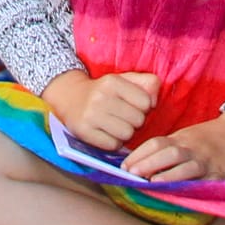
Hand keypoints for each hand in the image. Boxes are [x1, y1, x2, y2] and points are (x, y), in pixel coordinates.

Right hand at [41, 69, 158, 150]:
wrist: (70, 97)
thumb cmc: (105, 91)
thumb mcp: (126, 79)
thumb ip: (148, 83)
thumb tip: (154, 102)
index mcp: (112, 82)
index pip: (146, 102)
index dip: (143, 106)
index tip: (133, 105)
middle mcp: (100, 97)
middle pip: (138, 120)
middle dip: (135, 121)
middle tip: (124, 117)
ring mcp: (91, 115)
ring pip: (127, 134)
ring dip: (125, 133)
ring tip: (116, 125)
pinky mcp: (84, 132)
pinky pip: (113, 145)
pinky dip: (113, 142)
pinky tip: (107, 133)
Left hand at [124, 114, 224, 181]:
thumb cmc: (207, 138)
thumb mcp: (185, 137)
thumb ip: (165, 148)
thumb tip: (137, 162)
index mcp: (181, 139)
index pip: (156, 144)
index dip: (139, 154)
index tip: (124, 165)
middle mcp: (193, 149)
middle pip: (169, 154)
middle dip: (149, 163)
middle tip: (132, 173)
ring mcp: (207, 163)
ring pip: (187, 168)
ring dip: (168, 176)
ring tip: (153, 184)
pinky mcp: (221, 175)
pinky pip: (206, 183)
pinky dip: (193, 189)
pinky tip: (182, 195)